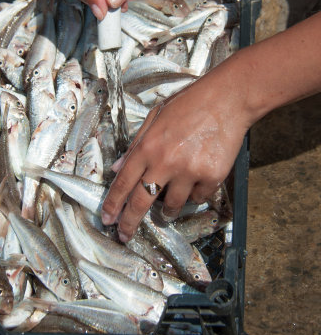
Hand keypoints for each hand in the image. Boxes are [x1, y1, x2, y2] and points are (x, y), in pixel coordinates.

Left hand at [101, 59, 250, 241]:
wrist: (227, 99)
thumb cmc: (189, 104)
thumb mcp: (155, 117)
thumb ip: (136, 144)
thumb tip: (117, 168)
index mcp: (148, 146)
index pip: (123, 182)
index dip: (113, 203)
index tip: (107, 218)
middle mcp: (165, 162)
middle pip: (141, 202)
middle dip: (129, 222)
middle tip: (123, 235)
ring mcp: (189, 171)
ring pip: (172, 206)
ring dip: (167, 211)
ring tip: (167, 211)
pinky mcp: (211, 177)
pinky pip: (198, 198)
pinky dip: (194, 195)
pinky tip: (195, 183)